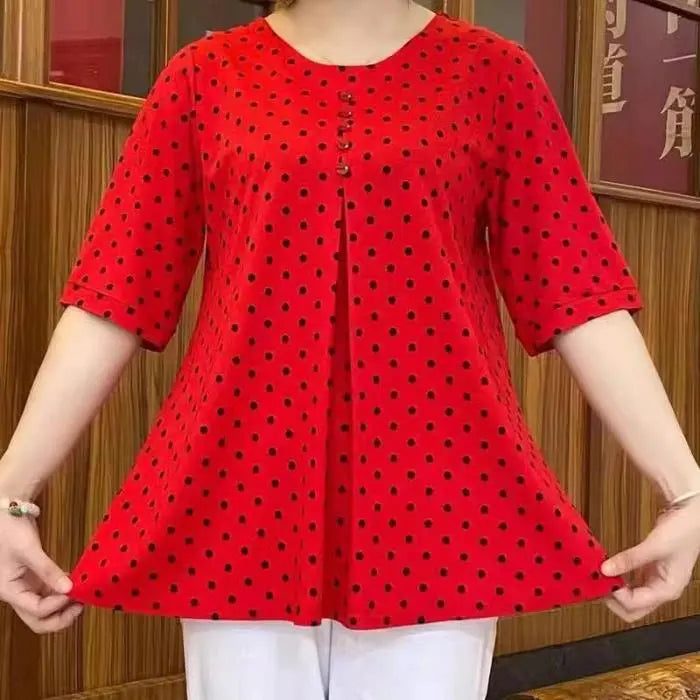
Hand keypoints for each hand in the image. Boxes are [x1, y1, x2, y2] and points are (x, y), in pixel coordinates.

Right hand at [0, 512, 82, 632]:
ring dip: (64, 606)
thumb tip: (68, 588)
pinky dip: (62, 592)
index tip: (73, 593)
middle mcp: (17, 594)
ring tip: (82, 596)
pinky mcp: (34, 579)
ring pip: (46, 609)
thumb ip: (47, 570)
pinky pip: (49, 593)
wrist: (6, 514)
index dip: (56, 605)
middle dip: (60, 618)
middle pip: (38, 619)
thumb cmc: (9, 530)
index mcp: (9, 591)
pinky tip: (75, 584)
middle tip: (81, 607)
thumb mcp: (29, 550)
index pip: (35, 610)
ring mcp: (26, 587)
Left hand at [601, 497, 699, 622]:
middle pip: (631, 609)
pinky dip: (618, 578)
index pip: (635, 606)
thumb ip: (630, 559)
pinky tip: (608, 569)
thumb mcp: (654, 546)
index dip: (615, 596)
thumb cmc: (684, 532)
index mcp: (667, 590)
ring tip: (597, 578)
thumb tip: (606, 569)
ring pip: (630, 596)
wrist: (693, 517)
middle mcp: (661, 589)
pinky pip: (631, 581)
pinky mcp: (649, 570)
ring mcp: (655, 580)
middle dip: (611, 600)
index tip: (600, 582)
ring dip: (613, 589)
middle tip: (595, 584)